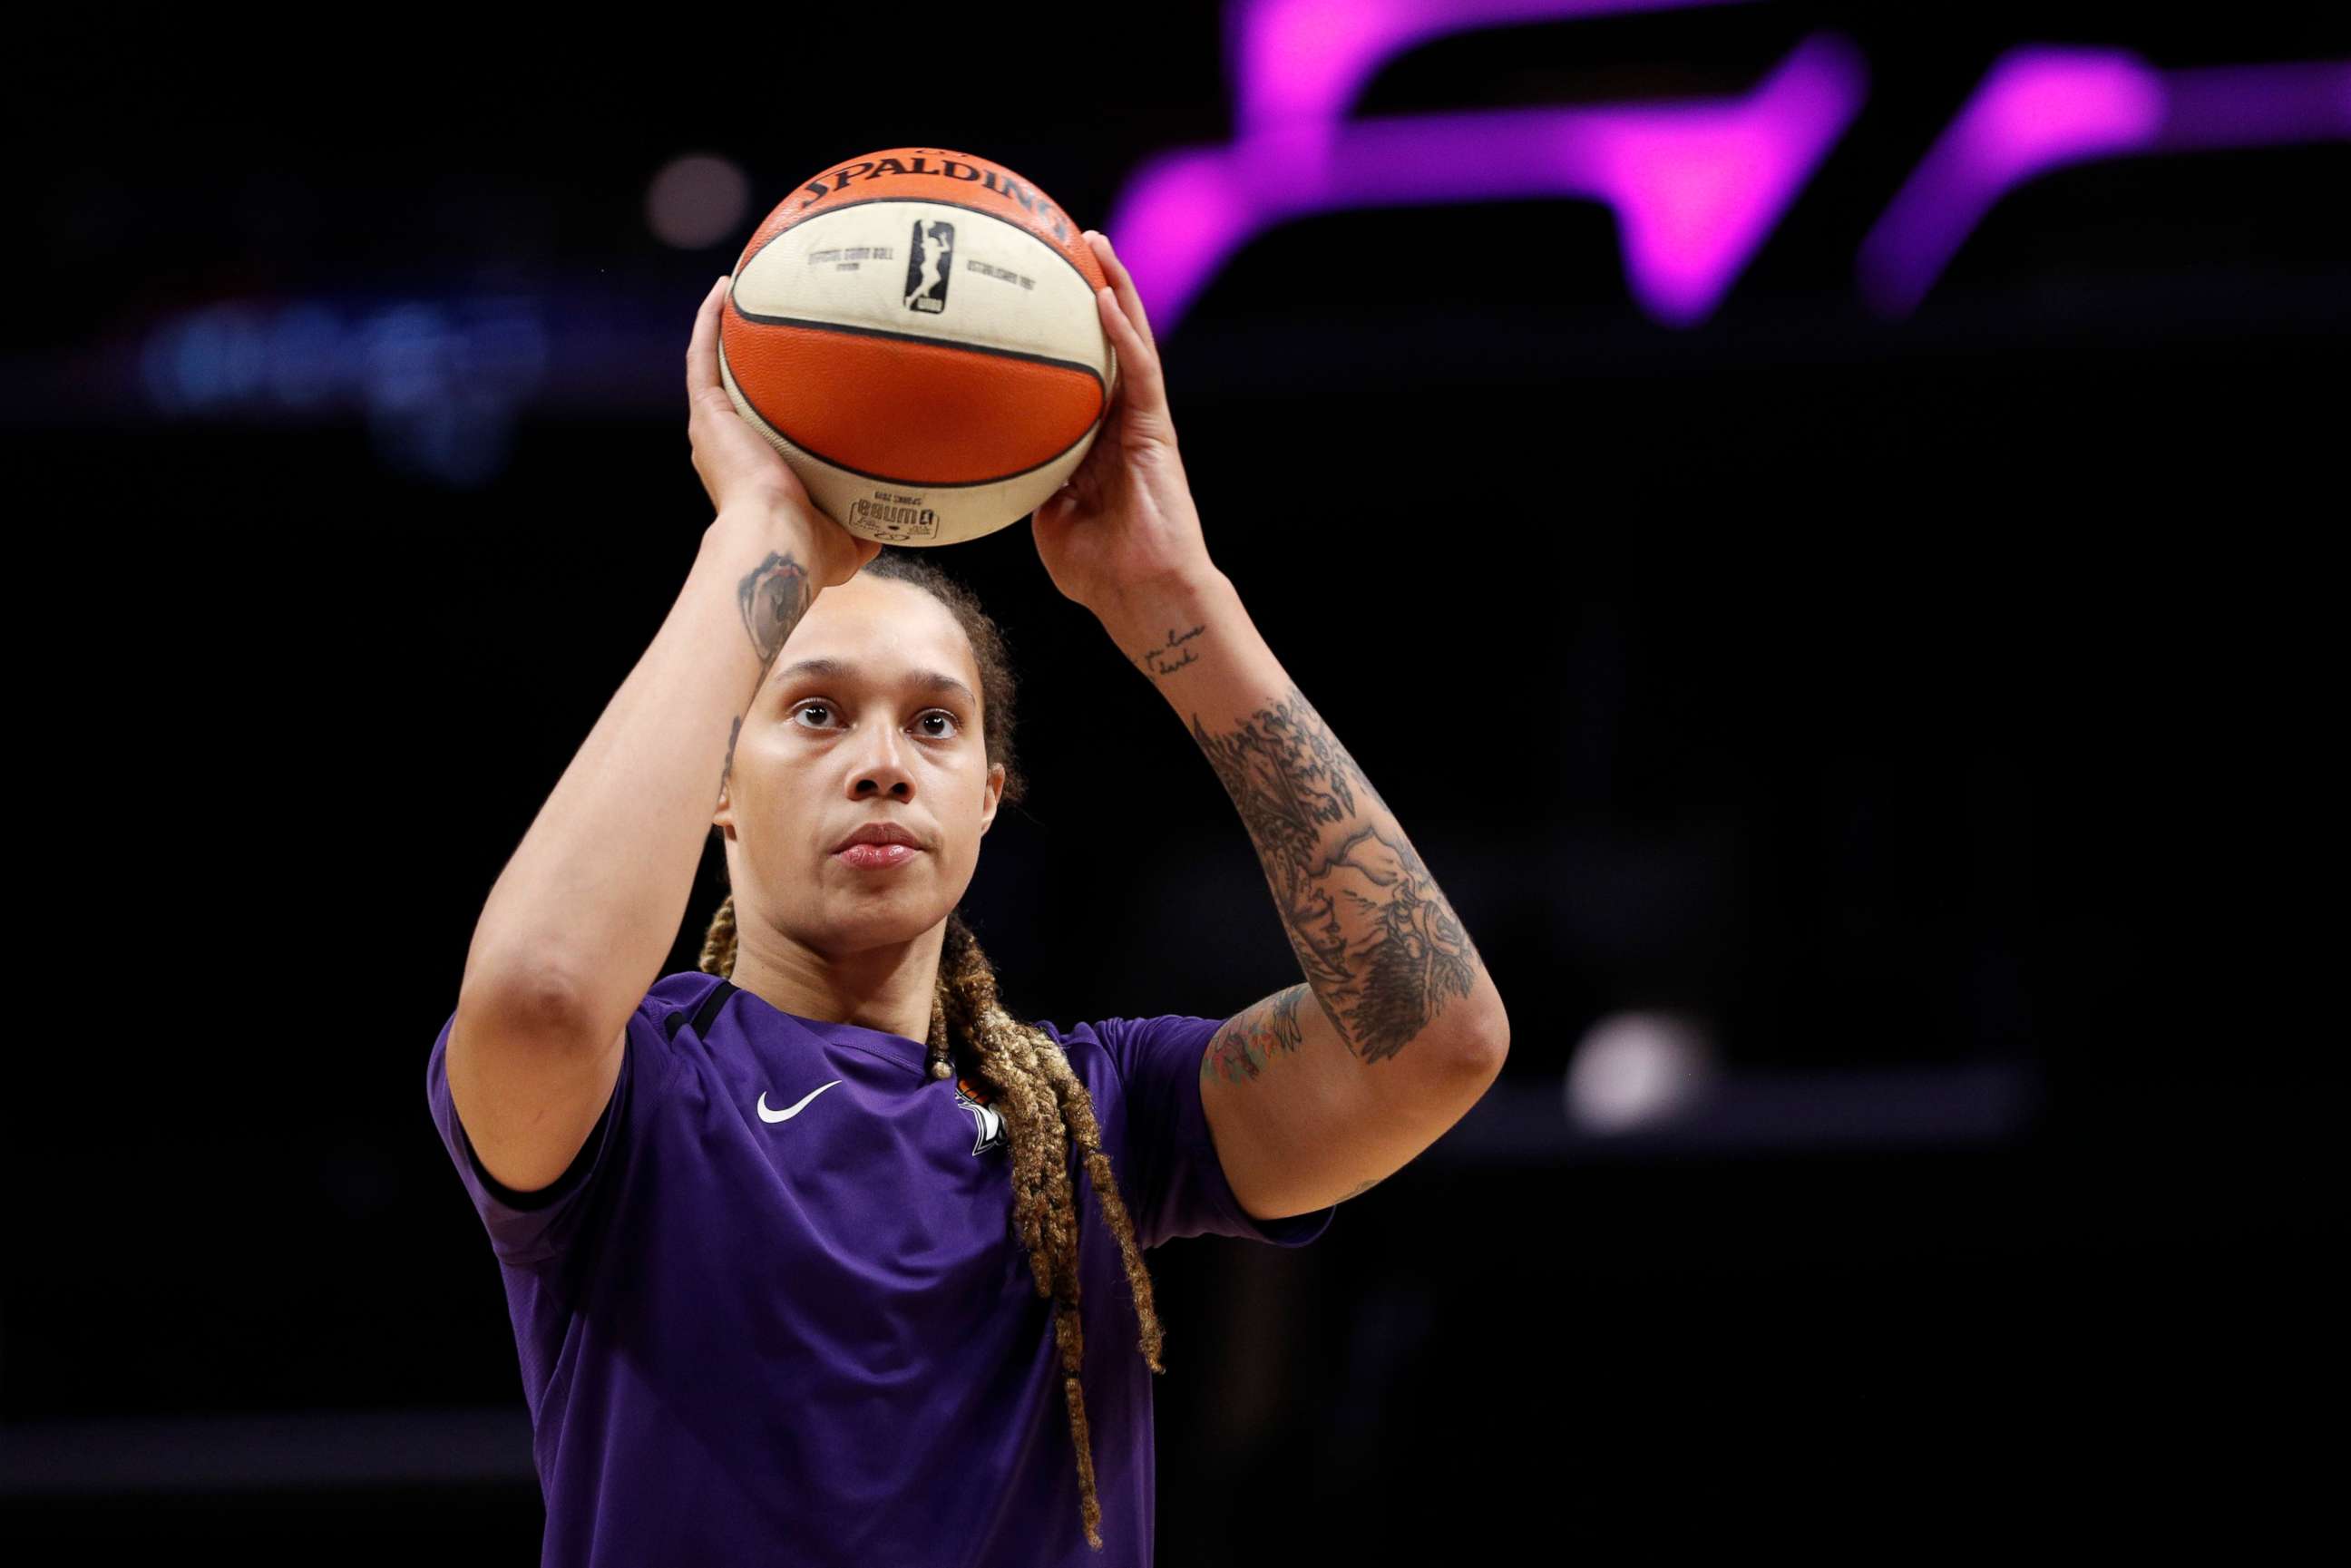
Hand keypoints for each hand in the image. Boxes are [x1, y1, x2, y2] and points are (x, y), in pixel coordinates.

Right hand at [686, 276, 882, 586]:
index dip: (770, 398)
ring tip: (737, 288)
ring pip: (710, 365)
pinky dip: (710, 321)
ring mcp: (712, 428)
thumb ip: (868, 526)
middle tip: (764, 322)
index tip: (793, 375)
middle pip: (732, 389)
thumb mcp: (848, 540)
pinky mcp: (706, 414)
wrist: (777, 543)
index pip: (759, 425)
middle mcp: (726, 445)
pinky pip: (703, 357)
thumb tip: (900, 522)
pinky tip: (725, 288)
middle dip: (744, 357)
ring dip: (719, 327)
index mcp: (753, 470)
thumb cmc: (810, 551)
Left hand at [1031, 232, 1215, 617]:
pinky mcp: (1159, 430)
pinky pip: (1140, 370)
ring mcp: (1143, 423)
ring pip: (1131, 341)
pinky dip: (1123, 331)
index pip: (1079, 370)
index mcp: (1095, 440)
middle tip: (1067, 239)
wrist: (1144, 596)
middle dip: (1092, 288)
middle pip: (1108, 340)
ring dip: (1116, 289)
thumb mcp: (1046, 521)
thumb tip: (988, 460)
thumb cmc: (1099, 573)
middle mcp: (1121, 422)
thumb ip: (1029, 485)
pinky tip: (1105, 295)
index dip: (1061, 327)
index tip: (1033, 287)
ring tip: (1095, 243)